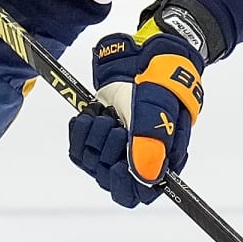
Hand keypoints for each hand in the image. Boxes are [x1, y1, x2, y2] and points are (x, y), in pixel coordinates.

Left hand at [67, 20, 204, 207]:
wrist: (145, 48)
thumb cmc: (162, 74)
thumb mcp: (158, 102)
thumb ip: (151, 139)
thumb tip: (145, 177)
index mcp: (164, 156)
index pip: (141, 193)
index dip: (126, 184)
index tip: (117, 164)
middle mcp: (140, 154)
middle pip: (111, 180)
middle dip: (106, 154)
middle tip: (115, 127)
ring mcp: (118, 144)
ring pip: (92, 164)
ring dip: (92, 139)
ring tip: (104, 115)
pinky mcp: (99, 132)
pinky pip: (79, 149)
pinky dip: (79, 132)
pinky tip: (90, 114)